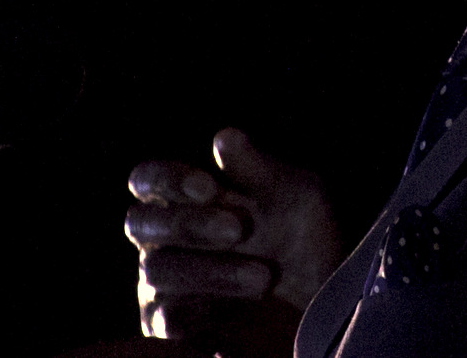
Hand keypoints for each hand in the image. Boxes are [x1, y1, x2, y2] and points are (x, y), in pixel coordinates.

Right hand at [127, 128, 343, 348]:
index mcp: (182, 198)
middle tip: (239, 228)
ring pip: (159, 272)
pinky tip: (241, 312)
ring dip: (212, 271)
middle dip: (189, 224)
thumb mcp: (295, 196)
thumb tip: (225, 136)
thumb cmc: (302, 233)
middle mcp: (162, 239)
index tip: (209, 186)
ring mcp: (162, 285)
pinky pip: (169, 322)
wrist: (325, 296)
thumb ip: (257, 170)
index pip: (145, 179)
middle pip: (141, 224)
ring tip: (263, 277)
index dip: (167, 180)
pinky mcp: (173, 330)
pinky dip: (205, 312)